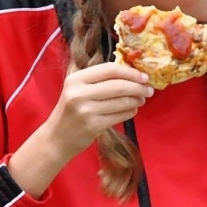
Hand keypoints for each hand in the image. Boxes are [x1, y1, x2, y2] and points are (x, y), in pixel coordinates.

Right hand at [9, 62, 151, 196]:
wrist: (57, 138)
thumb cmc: (71, 111)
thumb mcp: (78, 90)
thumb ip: (99, 80)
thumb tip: (132, 74)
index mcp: (76, 79)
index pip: (109, 69)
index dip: (130, 72)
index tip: (144, 76)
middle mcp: (79, 93)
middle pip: (118, 85)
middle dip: (138, 87)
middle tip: (149, 89)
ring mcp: (86, 110)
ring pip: (121, 101)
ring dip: (136, 100)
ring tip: (142, 100)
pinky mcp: (92, 126)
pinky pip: (119, 116)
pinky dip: (130, 112)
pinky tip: (133, 110)